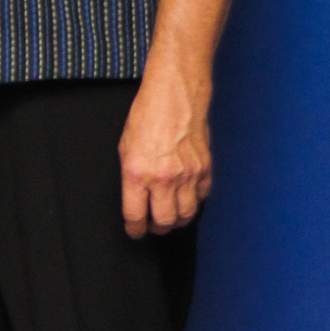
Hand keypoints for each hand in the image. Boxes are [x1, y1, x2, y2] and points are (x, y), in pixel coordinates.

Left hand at [120, 67, 211, 237]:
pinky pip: (201, 196)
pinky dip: (194, 201)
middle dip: (158, 228)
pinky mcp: (205, 169)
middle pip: (165, 220)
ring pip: (187, 213)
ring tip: (170, 217)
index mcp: (136, 174)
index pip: (136, 215)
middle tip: (154, 227)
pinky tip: (186, 198)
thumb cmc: (146, 118)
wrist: (175, 98)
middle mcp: (163, 178)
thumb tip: (136, 199)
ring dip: (177, 219)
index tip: (135, 232)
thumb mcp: (124, 150)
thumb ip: (130, 178)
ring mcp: (187, 175)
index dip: (135, 229)